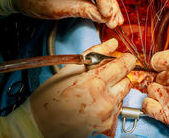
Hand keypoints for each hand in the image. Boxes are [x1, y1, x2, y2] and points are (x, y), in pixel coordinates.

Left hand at [0, 0, 122, 28]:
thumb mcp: (58, 8)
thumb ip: (83, 10)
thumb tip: (104, 17)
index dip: (103, 0)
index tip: (110, 16)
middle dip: (107, 4)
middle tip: (116, 21)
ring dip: (106, 4)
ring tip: (115, 20)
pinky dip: (98, 1)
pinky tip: (107, 12)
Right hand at [0, 39, 136, 137]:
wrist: (41, 123)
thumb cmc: (51, 96)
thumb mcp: (72, 68)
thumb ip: (96, 53)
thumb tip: (112, 44)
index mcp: (95, 80)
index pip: (125, 65)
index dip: (126, 59)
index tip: (125, 58)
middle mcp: (104, 98)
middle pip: (127, 81)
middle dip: (120, 76)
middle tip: (106, 76)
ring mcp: (106, 113)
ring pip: (122, 96)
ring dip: (114, 92)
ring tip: (96, 92)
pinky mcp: (106, 125)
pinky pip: (117, 110)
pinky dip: (110, 106)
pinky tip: (95, 104)